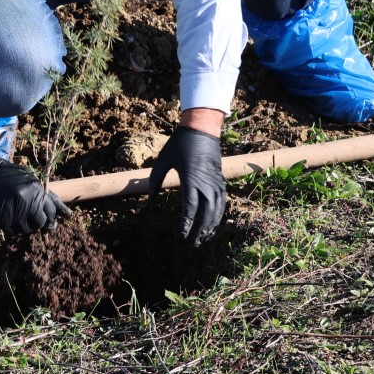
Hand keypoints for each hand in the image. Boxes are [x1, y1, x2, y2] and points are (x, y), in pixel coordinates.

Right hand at [0, 158, 70, 237]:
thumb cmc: (7, 175)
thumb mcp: (28, 179)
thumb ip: (40, 194)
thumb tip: (63, 213)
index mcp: (36, 190)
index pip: (51, 212)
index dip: (51, 220)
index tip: (49, 225)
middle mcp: (27, 201)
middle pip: (39, 223)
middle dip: (35, 223)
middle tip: (28, 220)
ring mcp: (15, 211)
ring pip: (25, 230)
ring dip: (21, 226)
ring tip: (14, 216)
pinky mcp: (2, 219)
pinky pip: (11, 232)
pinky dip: (9, 228)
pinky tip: (6, 218)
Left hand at [148, 126, 225, 245]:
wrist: (202, 129)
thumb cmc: (180, 143)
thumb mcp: (163, 159)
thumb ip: (156, 179)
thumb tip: (151, 197)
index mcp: (191, 178)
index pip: (190, 207)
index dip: (187, 222)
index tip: (182, 234)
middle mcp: (206, 183)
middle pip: (206, 212)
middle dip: (201, 230)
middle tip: (193, 244)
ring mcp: (215, 182)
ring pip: (217, 209)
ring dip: (211, 225)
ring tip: (204, 238)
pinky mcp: (220, 180)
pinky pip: (222, 202)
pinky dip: (219, 215)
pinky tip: (214, 224)